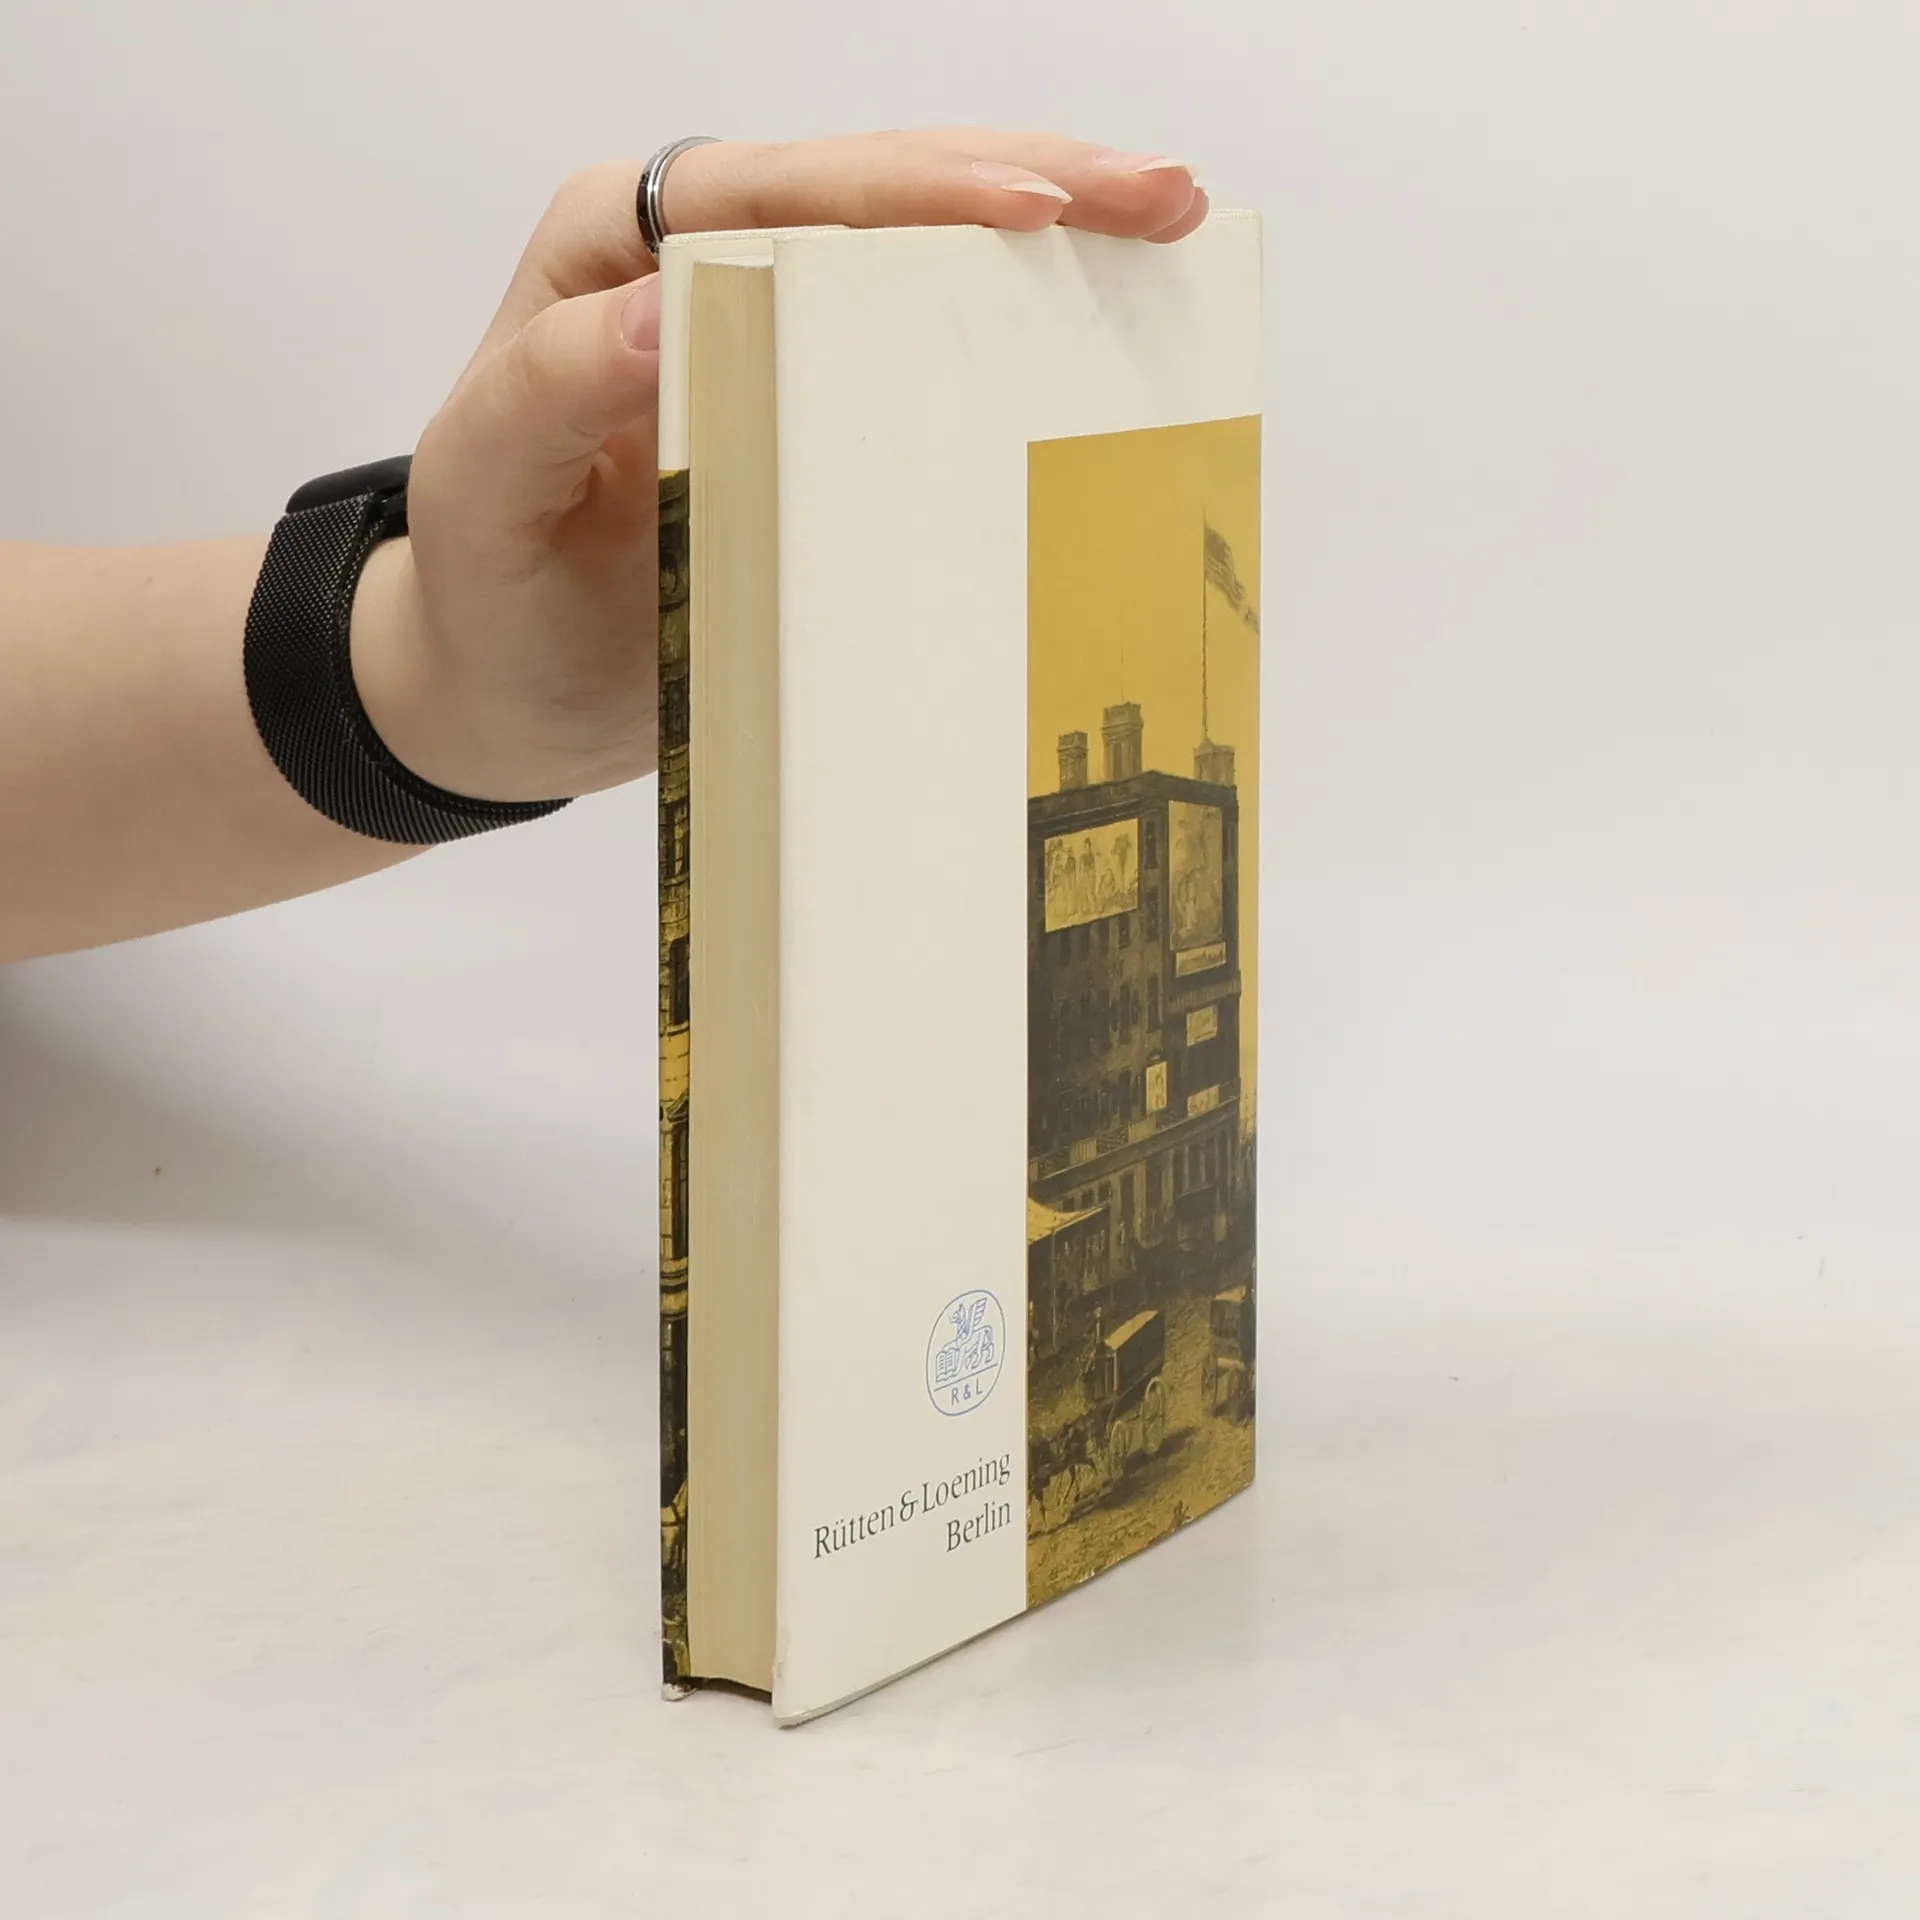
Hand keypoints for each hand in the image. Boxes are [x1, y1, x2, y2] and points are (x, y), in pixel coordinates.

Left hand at [351, 132, 1207, 802]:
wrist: (505, 681)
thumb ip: (548, 391)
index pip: (784, 192)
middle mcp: (704, 261)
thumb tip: (656, 316)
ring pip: (922, 247)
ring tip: (1166, 227)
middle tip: (1160, 198)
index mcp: (623, 252)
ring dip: (1050, 233)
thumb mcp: (488, 488)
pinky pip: (925, 346)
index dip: (916, 194)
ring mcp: (774, 329)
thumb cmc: (491, 587)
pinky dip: (1017, 326)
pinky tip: (1101, 315)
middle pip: (879, 189)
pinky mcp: (819, 402)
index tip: (1036, 211)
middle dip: (1028, 180)